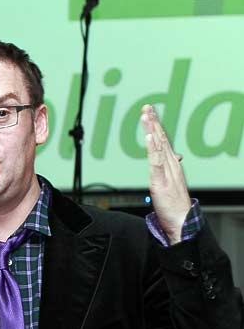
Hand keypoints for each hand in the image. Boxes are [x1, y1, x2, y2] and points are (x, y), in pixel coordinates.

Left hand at [140, 104, 191, 244]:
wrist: (182, 221)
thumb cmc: (174, 204)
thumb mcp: (170, 182)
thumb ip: (169, 168)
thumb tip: (175, 156)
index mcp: (172, 164)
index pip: (163, 141)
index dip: (156, 126)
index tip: (150, 112)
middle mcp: (171, 165)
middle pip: (161, 140)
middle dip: (153, 122)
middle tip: (146, 107)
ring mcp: (167, 172)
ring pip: (158, 147)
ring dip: (152, 130)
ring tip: (146, 117)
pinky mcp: (161, 182)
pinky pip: (156, 163)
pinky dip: (153, 149)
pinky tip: (150, 138)